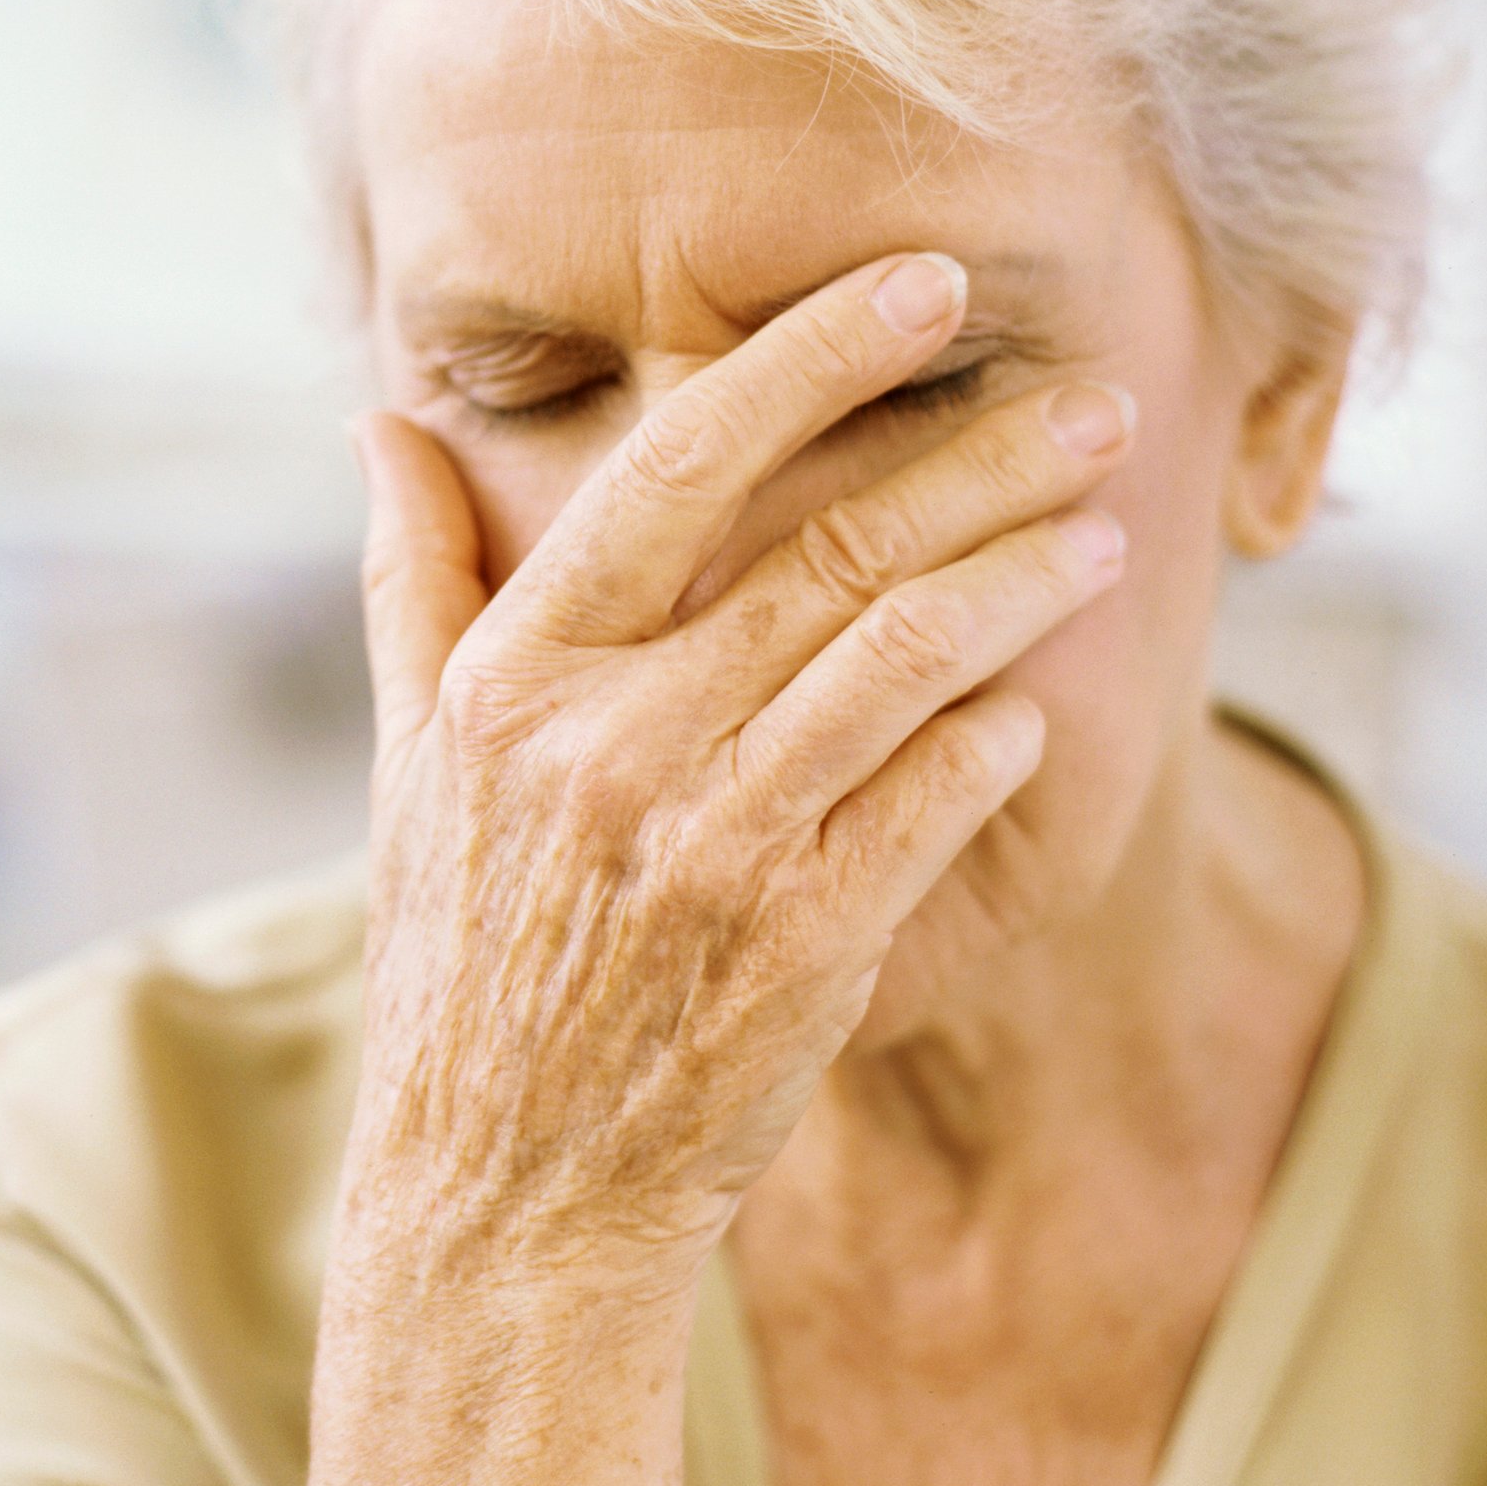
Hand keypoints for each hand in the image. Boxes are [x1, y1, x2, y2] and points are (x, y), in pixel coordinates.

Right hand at [297, 250, 1134, 1485]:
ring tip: (1102, 523)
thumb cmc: (460, 968)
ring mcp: (709, 843)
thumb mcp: (406, 766)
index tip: (920, 284)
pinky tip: (1046, 699)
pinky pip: (935, 799)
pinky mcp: (802, 942)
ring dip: (1024, 576)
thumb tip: (385, 421)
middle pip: (830, 543)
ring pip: (907, 657)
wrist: (504, 1201)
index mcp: (513, 677)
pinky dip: (1000, 736)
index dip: (813, 355)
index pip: (679, 459)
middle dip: (981, 455)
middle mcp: (608, 743)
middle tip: (1090, 400)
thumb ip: (411, 579)